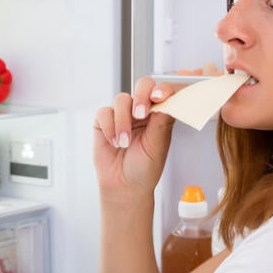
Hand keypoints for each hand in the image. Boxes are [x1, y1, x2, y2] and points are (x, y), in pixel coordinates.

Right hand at [93, 77, 176, 198]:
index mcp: (160, 114)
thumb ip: (161, 122)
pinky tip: (114, 142)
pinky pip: (104, 112)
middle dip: (141, 96)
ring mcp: (123, 114)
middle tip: (140, 114)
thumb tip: (168, 100)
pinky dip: (109, 127)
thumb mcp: (157, 146)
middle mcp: (142, 110)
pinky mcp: (105, 121)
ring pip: (122, 99)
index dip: (163, 89)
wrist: (125, 186)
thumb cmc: (145, 168)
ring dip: (122, 121)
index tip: (160, 96)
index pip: (164, 92)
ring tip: (124, 142)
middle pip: (143, 85)